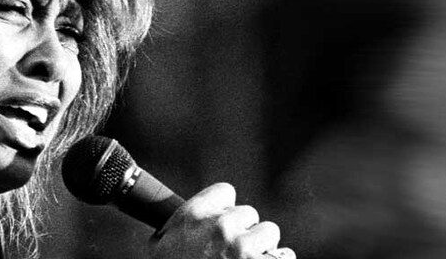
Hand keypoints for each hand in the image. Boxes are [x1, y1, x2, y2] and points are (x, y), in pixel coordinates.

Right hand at [148, 183, 294, 258]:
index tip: (223, 222)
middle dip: (244, 232)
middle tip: (232, 253)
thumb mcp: (160, 249)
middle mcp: (219, 226)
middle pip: (249, 213)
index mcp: (192, 216)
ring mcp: (243, 247)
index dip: (226, 208)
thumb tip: (174, 223)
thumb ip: (173, 230)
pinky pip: (285, 255)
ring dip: (262, 248)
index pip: (225, 192)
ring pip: (269, 232)